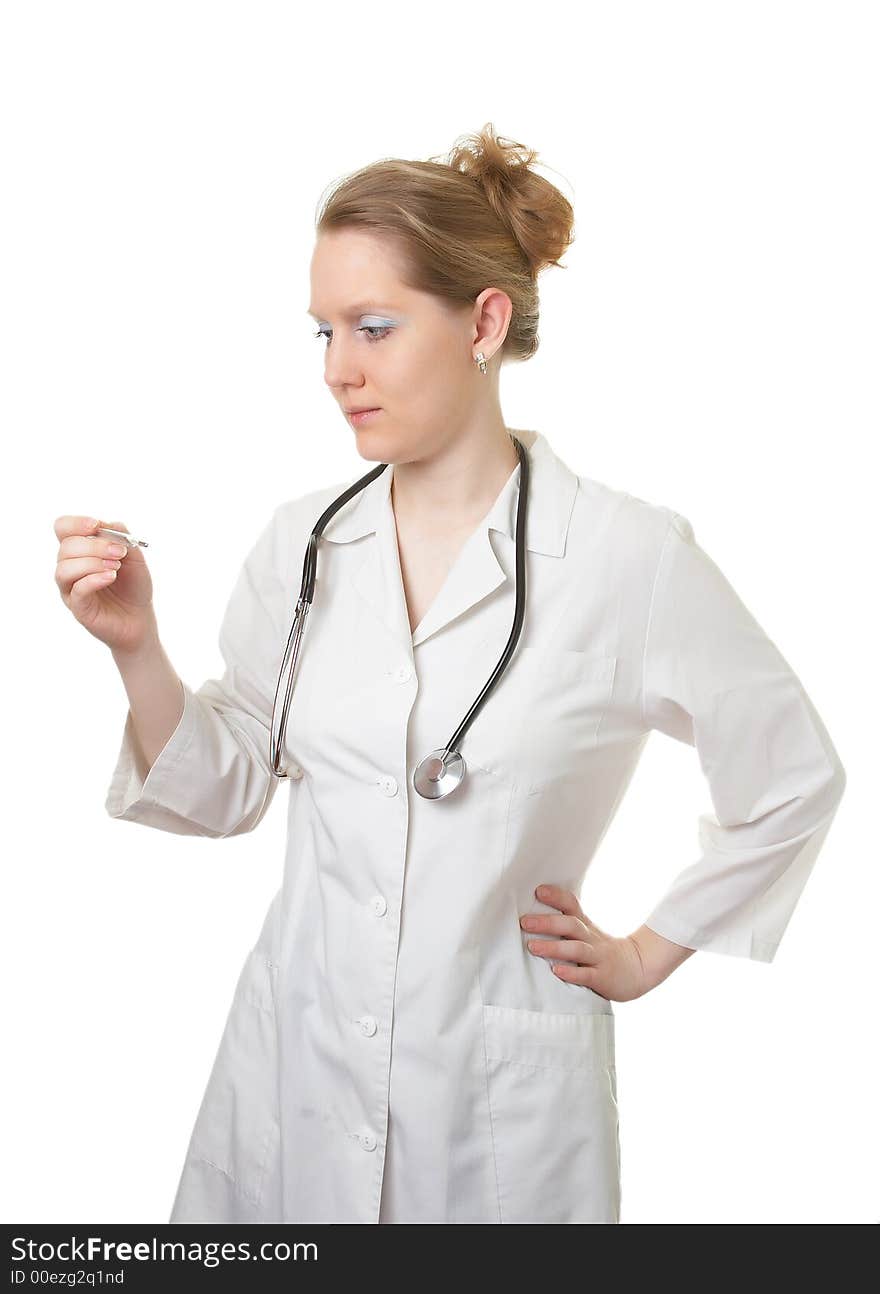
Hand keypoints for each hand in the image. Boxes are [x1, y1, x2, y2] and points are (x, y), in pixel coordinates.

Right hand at [54, 514, 157, 655]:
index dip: (75, 523)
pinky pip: (76, 590)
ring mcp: (71, 589)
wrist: (140, 618)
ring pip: (64, 569)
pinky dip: (93, 579)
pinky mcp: (78, 608)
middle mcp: (70, 567)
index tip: (96, 526)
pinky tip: (110, 577)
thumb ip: (121, 536)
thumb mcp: (133, 556)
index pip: (63, 528)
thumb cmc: (133, 585)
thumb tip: (106, 523)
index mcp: (80, 550)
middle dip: (95, 546)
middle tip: (119, 553)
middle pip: (66, 547)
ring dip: (92, 562)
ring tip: (115, 567)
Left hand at [520, 884, 651, 1002]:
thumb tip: (532, 914)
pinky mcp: (603, 977)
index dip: (556, 896)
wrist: (638, 969)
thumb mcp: (589, 932)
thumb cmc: (602, 950)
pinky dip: (572, 973)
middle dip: (547, 923)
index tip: (538, 890)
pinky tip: (556, 971)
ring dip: (553, 948)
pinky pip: (587, 975)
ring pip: (576, 949)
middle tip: (524, 921)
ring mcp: (598, 957)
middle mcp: (591, 939)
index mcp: (586, 925)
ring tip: (532, 946)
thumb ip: (566, 924)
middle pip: (571, 925)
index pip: (572, 905)